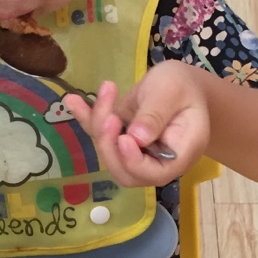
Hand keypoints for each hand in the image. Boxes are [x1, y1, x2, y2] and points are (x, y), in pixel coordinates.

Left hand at [64, 62, 209, 188]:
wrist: (181, 84)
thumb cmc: (184, 85)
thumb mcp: (173, 91)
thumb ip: (156, 115)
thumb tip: (137, 138)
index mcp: (180, 153)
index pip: (155, 173)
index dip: (134, 161)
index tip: (123, 137)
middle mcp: (157, 160)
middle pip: (127, 172)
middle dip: (110, 145)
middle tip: (109, 116)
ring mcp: (137, 153)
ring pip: (110, 153)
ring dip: (99, 125)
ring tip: (107, 90)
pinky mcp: (121, 140)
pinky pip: (101, 136)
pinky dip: (86, 118)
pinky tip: (73, 100)